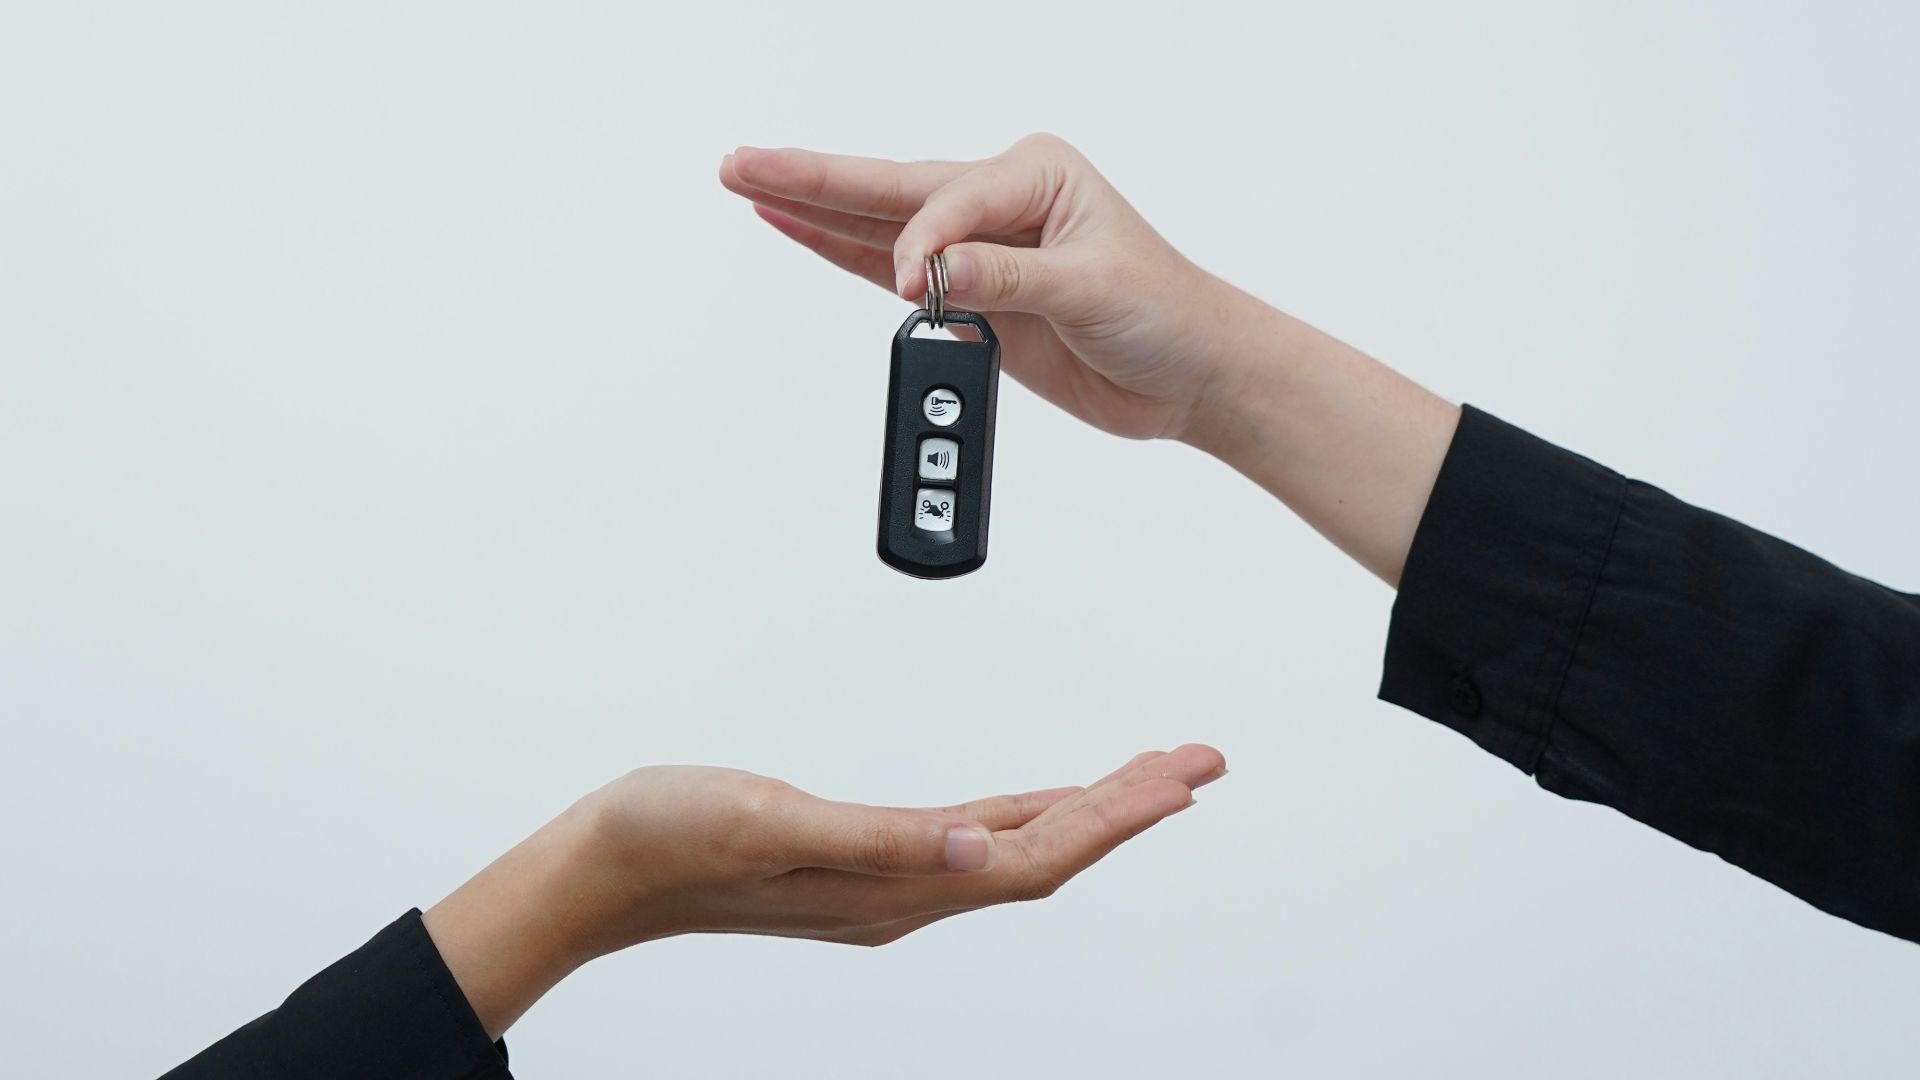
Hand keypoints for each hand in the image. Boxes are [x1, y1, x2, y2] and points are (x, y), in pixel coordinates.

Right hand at [423, 745, 1226, 1037]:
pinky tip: (1038, 804)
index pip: (1037, 856)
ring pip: (1016, 849)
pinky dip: (1026, 816)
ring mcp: (885, 884)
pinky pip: (973, 841)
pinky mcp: (862, 865)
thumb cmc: (670, 840)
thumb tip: (986, 849)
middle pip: (1045, 853)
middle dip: (1128, 807)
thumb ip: (887, 842)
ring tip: (1147, 778)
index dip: (1116, 818)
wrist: (598, 872)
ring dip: (1087, 813)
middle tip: (1196, 763)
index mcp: (895, 888)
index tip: (1181, 779)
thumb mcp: (776, 824)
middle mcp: (905, 894)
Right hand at [720, 134, 1258, 441]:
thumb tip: (938, 271)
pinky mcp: (969, 298)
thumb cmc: (1167, 312)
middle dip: (814, 180)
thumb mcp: (1093, 290)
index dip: (922, 243)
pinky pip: (887, 272)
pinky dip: (839, 253)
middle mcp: (1000, 201)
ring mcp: (979, 248)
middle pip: (890, 190)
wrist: (1192, 374)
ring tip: (746, 183)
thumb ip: (1009, 278)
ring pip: (877, 224)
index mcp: (1036, 173)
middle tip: (742, 164)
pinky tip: (793, 228)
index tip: (919, 288)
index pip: (949, 198)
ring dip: (813, 210)